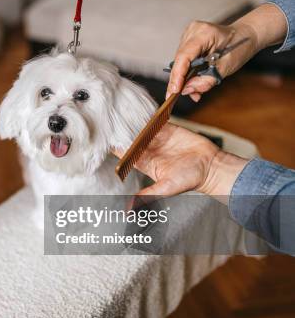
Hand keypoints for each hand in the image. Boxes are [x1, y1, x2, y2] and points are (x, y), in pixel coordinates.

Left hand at [113, 123, 247, 197]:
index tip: (106, 139)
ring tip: (120, 111)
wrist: (211, 166)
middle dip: (120, 131)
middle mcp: (149, 151)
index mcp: (145, 164)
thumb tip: (130, 209)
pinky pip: (155, 121)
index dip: (116, 147)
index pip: (125, 155)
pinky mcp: (169, 130)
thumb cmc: (190, 179)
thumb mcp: (166, 188)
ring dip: (132, 122)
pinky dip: (147, 116)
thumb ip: (147, 195)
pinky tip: (138, 108)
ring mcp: (158, 139)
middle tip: (109, 120)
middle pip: (130, 139)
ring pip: (140, 129)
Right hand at [166, 21, 257, 101]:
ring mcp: (189, 33)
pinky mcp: (187, 39)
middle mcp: (193, 31)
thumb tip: (187, 90)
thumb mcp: (226, 67)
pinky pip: (182, 59)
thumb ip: (205, 81)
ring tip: (192, 89)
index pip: (184, 56)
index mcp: (205, 33)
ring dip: (183, 77)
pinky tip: (192, 79)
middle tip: (182, 95)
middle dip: (180, 79)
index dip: (177, 75)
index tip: (174, 91)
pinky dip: (186, 71)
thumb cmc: (239, 47)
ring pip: (179, 61)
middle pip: (179, 60)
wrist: (245, 35)